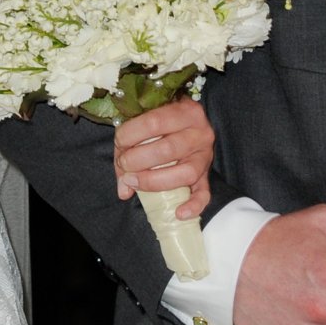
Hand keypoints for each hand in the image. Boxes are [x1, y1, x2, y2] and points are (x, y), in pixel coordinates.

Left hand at [114, 97, 214, 218]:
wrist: (190, 121)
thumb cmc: (163, 121)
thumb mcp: (147, 121)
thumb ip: (128, 146)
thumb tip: (124, 188)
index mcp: (186, 111)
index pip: (154, 122)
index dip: (131, 135)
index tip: (119, 142)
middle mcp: (200, 132)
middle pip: (168, 149)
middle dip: (138, 160)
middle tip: (124, 164)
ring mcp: (205, 156)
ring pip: (185, 172)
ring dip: (154, 181)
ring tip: (133, 182)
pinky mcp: (207, 175)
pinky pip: (204, 193)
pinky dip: (193, 205)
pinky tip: (179, 213)